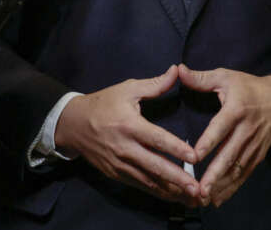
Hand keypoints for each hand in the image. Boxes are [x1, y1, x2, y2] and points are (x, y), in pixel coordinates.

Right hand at [55, 65, 199, 202]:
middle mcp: (124, 148)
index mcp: (129, 125)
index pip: (156, 139)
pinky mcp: (116, 174)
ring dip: (170, 191)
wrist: (73, 124)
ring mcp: (119, 164)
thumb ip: (154, 84)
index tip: (194, 156)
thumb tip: (177, 71)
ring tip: (191, 198)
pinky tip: (173, 197)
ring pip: (148, 181)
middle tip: (197, 188)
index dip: (176, 148)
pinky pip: (139, 185)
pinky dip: (157, 192)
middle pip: (154, 166)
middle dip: (177, 179)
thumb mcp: (127, 89)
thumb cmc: (103, 103)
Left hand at [179, 65, 270, 207]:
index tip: (193, 157)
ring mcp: (254, 144)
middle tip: (199, 189)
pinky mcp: (258, 155)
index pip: (220, 128)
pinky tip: (218, 198)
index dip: (208, 143)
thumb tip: (178, 70)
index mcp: (237, 109)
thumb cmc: (248, 87)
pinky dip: (232, 187)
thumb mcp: (226, 77)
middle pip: (230, 154)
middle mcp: (247, 129)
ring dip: (222, 185)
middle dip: (215, 174)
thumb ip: (201, 78)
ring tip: (205, 198)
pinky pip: (245, 174)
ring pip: (237, 168)